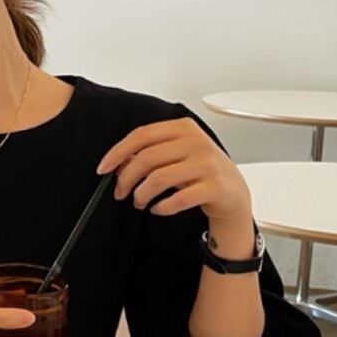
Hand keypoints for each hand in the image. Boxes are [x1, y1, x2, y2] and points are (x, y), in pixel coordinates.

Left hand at [96, 116, 251, 227]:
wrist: (234, 192)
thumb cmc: (201, 172)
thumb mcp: (176, 156)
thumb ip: (149, 154)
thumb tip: (118, 164)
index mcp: (184, 128)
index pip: (142, 135)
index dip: (118, 152)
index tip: (103, 169)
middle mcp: (197, 142)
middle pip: (147, 158)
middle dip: (126, 179)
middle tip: (120, 192)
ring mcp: (207, 164)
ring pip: (158, 179)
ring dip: (141, 195)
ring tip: (139, 201)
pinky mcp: (214, 187)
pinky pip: (177, 199)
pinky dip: (161, 207)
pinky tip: (158, 208)